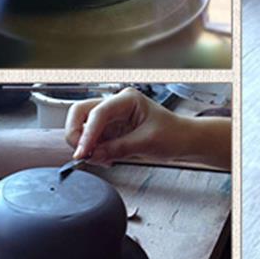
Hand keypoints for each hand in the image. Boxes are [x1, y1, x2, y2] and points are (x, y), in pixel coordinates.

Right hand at [65, 88, 183, 164]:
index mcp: (127, 99)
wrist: (183, 140)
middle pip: (80, 112)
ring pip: (82, 126)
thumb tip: (94, 155)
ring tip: (102, 159)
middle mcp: (115, 104)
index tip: (82, 153)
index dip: (87, 133)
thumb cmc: (173, 134)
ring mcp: (111, 117)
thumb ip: (118, 148)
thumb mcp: (147, 143)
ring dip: (85, 145)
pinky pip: (90, 139)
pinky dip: (92, 151)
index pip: (98, 113)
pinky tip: (105, 158)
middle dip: (77, 134)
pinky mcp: (109, 130)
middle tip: (82, 155)